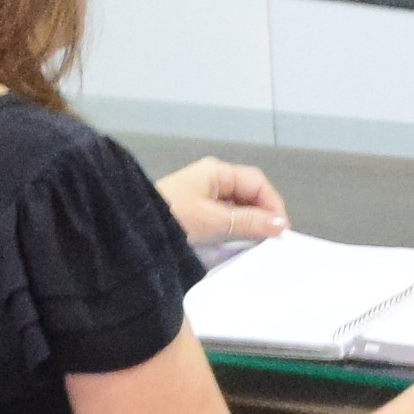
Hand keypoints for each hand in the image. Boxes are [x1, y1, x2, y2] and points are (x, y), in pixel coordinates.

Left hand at [157, 156, 289, 245]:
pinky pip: (224, 215)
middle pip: (248, 192)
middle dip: (263, 213)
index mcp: (216, 172)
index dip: (272, 204)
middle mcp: (212, 178)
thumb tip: (279, 224)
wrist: (133, 228)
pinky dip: (235, 226)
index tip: (281, 229)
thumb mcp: (213, 220)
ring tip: (259, 241)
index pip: (256, 182)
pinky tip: (238, 240)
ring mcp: (203, 194)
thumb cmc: (171, 216)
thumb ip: (248, 222)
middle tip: (272, 237)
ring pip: (237, 205)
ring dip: (249, 221)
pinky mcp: (195, 210)